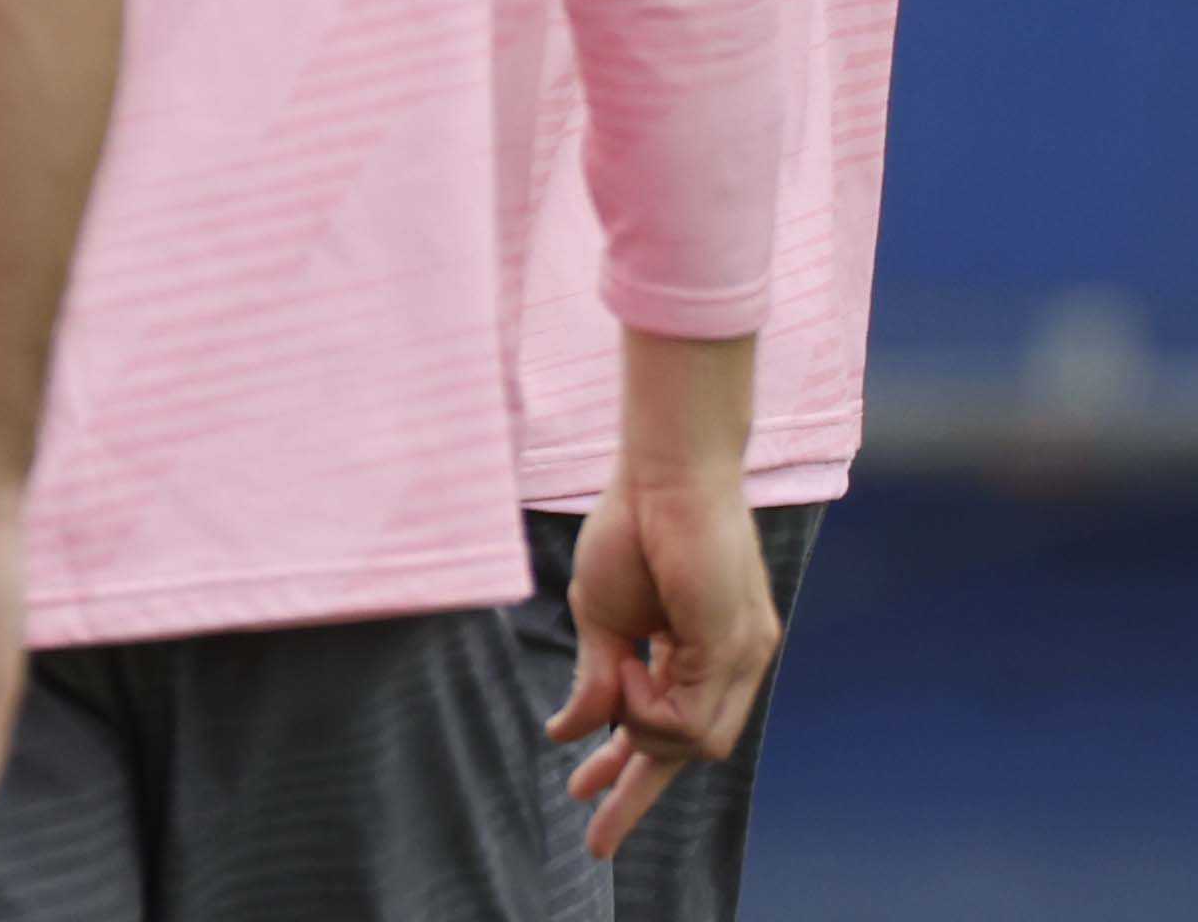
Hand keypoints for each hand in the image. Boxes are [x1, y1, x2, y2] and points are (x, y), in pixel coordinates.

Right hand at [547, 469, 781, 859]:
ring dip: (640, 722)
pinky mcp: (740, 648)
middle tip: (594, 840)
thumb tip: (570, 731)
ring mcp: (742, 658)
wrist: (662, 472)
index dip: (627, 772)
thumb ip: (597, 678)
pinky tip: (633, 665)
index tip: (587, 802)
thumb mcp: (601, 617)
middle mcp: (731, 663)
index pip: (668, 729)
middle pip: (688, 752)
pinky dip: (651, 705)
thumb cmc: (630, 527)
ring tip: (620, 667)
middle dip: (634, 793)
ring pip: (694, 744)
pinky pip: (693, 720)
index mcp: (698, 652)